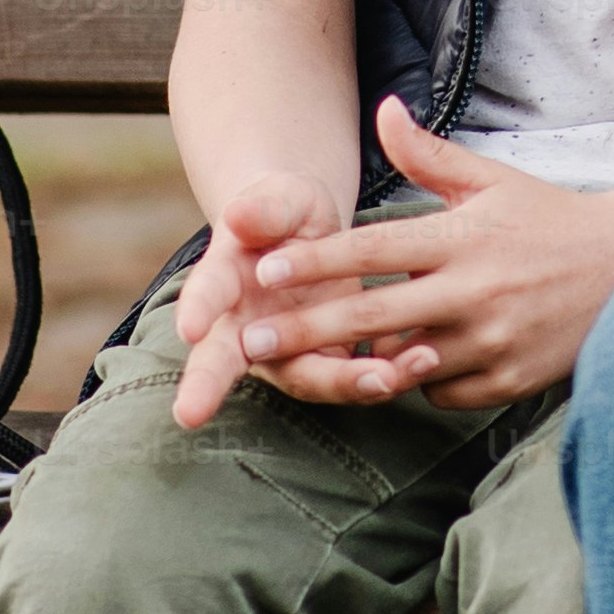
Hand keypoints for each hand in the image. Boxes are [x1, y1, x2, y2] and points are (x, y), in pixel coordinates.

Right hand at [168, 169, 417, 426]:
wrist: (309, 234)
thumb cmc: (283, 213)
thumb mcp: (278, 200)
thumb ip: (264, 209)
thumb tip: (240, 214)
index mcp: (226, 281)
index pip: (207, 294)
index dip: (198, 308)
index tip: (190, 327)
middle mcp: (247, 328)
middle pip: (226, 361)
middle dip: (210, 386)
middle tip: (188, 413)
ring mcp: (291, 352)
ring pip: (308, 376)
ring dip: (345, 382)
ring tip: (386, 378)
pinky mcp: (335, 360)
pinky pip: (357, 373)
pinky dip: (389, 370)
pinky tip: (425, 357)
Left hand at [238, 98, 613, 410]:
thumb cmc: (550, 221)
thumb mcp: (492, 181)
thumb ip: (429, 155)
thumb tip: (383, 110)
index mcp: (464, 237)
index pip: (376, 248)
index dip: (319, 260)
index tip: (266, 270)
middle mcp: (474, 291)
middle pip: (373, 313)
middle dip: (305, 328)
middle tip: (251, 342)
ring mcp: (492, 341)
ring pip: (402, 361)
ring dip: (364, 360)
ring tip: (318, 362)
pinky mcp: (507, 381)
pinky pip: (440, 392)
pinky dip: (422, 379)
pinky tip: (415, 362)